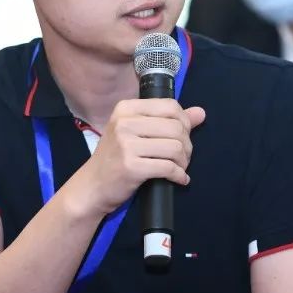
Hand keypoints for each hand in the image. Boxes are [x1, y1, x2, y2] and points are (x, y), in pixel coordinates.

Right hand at [76, 100, 205, 215]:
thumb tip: (201, 113)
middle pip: (176, 128)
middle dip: (187, 145)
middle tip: (182, 157)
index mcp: (126, 109)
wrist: (92, 186)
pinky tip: (179, 179)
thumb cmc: (115, 157)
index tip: (182, 137)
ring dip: (184, 161)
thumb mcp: (136, 133)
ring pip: (175, 148)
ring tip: (180, 168)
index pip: (170, 106)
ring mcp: (126, 145)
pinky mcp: (131, 167)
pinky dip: (179, 175)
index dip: (184, 122)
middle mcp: (125, 123)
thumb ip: (168, 120)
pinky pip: (168, 168)